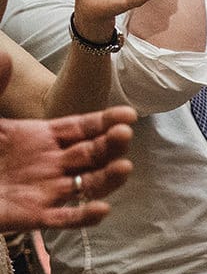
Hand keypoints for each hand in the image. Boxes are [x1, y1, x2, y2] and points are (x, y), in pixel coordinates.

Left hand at [0, 69, 136, 232]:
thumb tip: (3, 55)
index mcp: (42, 137)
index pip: (83, 128)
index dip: (105, 121)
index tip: (128, 114)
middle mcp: (52, 163)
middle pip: (92, 154)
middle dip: (111, 145)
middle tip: (124, 134)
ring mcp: (48, 190)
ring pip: (88, 185)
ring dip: (109, 178)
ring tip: (124, 167)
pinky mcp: (36, 215)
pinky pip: (66, 218)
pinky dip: (85, 216)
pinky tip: (102, 208)